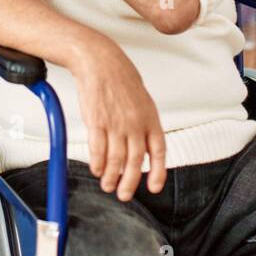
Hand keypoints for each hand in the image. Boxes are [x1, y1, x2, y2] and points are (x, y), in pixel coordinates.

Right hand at [70, 36, 166, 200]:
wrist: (99, 60)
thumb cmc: (119, 77)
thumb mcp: (141, 99)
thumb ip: (143, 123)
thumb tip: (143, 146)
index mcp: (150, 118)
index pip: (159, 151)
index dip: (158, 172)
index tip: (154, 187)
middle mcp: (135, 123)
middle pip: (135, 161)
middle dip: (130, 183)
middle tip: (124, 194)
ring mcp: (115, 123)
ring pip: (116, 160)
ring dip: (111, 177)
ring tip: (107, 185)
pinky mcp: (96, 121)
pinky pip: (98, 150)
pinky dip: (98, 164)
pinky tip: (97, 170)